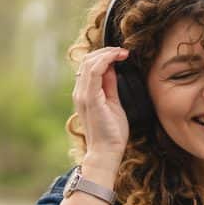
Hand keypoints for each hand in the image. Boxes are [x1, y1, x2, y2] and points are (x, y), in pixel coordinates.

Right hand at [72, 47, 129, 163]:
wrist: (106, 153)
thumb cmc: (111, 133)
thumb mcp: (113, 103)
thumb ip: (110, 86)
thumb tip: (113, 68)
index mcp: (84, 93)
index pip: (89, 66)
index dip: (105, 55)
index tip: (122, 54)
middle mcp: (80, 92)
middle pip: (88, 60)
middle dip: (106, 51)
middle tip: (123, 51)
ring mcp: (83, 95)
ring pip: (90, 63)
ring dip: (107, 53)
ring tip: (122, 53)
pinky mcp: (90, 99)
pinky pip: (94, 72)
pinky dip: (106, 60)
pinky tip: (117, 58)